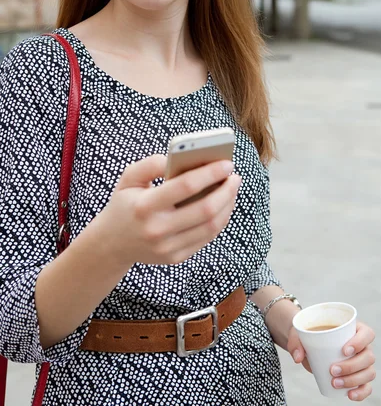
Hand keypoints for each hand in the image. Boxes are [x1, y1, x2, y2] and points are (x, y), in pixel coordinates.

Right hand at [101, 154, 240, 265]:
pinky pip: (206, 237)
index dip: (210, 173)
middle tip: (235, 176)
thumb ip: (151, 164)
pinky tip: (223, 205)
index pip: (185, 186)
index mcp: (145, 206)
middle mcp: (157, 230)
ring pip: (211, 226)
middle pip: (205, 209)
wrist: (111, 244)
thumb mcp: (128, 178)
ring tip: (232, 188)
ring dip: (228, 205)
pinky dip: (220, 219)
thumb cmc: (124, 204)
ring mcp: (168, 247)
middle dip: (226, 190)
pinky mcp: (176, 257)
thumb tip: (178, 158)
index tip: (227, 163)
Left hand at [288, 322, 375, 400]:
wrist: (308, 344)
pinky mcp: (358, 376)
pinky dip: (361, 392)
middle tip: (332, 370)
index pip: (367, 333)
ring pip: (369, 372)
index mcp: (354, 329)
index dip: (360, 342)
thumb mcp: (301, 331)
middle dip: (352, 366)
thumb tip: (298, 357)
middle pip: (368, 356)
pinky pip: (366, 386)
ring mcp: (363, 362)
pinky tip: (349, 395)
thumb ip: (296, 341)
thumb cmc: (309, 333)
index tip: (344, 350)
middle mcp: (363, 346)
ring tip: (334, 383)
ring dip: (354, 380)